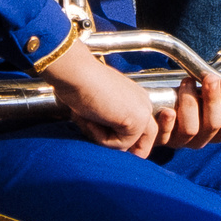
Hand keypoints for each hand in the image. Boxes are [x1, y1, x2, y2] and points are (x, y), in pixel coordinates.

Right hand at [44, 44, 162, 154]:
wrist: (76, 74)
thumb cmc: (78, 86)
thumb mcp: (96, 109)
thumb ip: (107, 124)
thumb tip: (109, 147)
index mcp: (136, 99)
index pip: (138, 133)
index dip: (118, 140)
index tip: (99, 135)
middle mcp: (144, 104)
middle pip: (141, 144)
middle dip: (115, 144)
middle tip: (94, 131)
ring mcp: (144, 112)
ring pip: (127, 146)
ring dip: (103, 139)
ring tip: (88, 119)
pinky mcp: (139, 120)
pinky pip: (120, 145)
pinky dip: (101, 137)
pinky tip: (92, 118)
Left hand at [159, 75, 220, 149]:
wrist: (162, 109)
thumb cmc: (196, 103)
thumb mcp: (219, 98)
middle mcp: (204, 139)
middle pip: (215, 124)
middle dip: (213, 99)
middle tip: (209, 77)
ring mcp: (182, 141)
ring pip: (191, 128)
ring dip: (190, 102)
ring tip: (187, 82)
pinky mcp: (161, 139)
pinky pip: (165, 135)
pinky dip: (168, 122)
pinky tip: (169, 110)